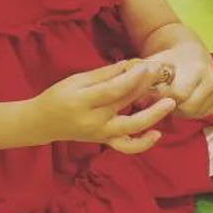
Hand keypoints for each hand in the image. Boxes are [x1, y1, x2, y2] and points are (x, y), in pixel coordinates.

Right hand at [36, 60, 175, 153]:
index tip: (147, 65)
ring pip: (131, 128)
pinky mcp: (105, 141)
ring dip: (153, 116)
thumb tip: (129, 65)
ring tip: (169, 103)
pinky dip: (143, 143)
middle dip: (146, 88)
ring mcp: (100, 134)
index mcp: (82, 101)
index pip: (113, 90)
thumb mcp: (76, 80)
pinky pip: (127, 146)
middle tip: (162, 74)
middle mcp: (93, 121)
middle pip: (125, 104)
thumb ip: (104, 74)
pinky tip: (157, 133)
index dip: (132, 78)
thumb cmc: (58, 96)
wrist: (44, 123)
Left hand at [146, 46, 212, 119]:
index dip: (161, 99)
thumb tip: (136, 102)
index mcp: (196, 68)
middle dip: (170, 107)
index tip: (149, 97)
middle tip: (161, 100)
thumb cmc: (169, 60)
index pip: (177, 95)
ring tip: (173, 98)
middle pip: (188, 108)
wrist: (192, 53)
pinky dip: (192, 111)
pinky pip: (205, 114)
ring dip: (180, 110)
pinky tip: (187, 99)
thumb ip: (142, 80)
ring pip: (195, 113)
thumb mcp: (153, 64)